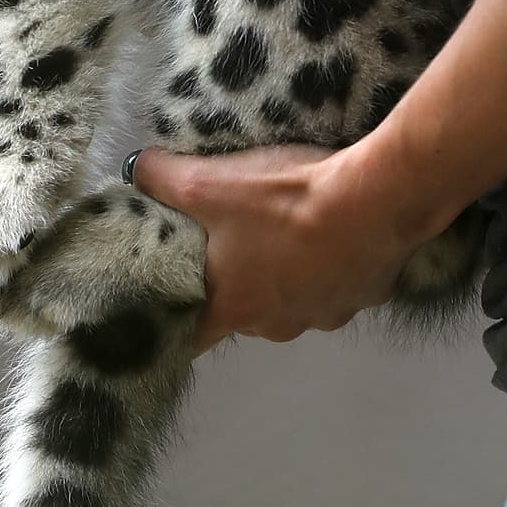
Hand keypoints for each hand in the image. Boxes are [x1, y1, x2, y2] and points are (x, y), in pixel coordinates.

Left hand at [127, 143, 414, 353]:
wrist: (371, 204)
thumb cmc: (280, 202)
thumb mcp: (207, 183)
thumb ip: (163, 178)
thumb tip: (136, 170)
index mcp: (235, 308)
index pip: (193, 336)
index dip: (177, 318)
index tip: (166, 300)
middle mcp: (277, 325)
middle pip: (243, 310)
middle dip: (234, 280)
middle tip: (227, 238)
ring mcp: (324, 314)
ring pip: (290, 297)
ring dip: (284, 270)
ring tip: (283, 226)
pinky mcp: (361, 297)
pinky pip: (334, 282)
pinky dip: (327, 262)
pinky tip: (329, 227)